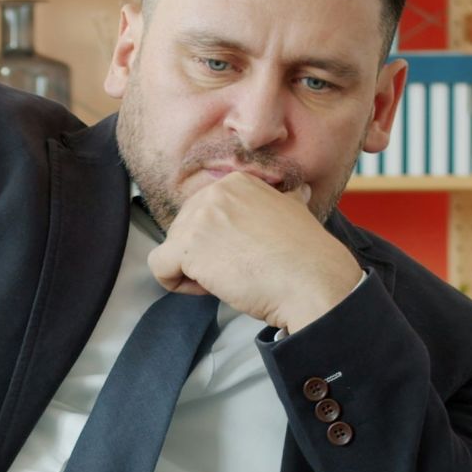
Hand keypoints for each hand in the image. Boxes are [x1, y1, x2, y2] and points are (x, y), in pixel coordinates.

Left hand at [148, 171, 363, 333]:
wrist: (312, 281)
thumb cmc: (306, 256)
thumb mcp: (295, 212)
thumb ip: (282, 201)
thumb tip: (296, 194)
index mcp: (236, 183)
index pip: (203, 214)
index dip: (219, 241)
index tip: (244, 253)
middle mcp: (214, 192)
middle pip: (183, 230)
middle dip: (204, 256)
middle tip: (237, 270)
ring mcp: (199, 218)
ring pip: (172, 249)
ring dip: (194, 272)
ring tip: (229, 279)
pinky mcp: (187, 247)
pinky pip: (159, 267)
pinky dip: (177, 284)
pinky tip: (208, 288)